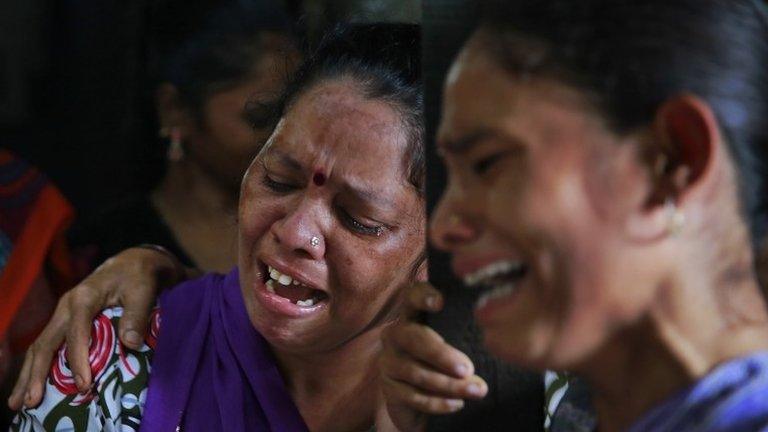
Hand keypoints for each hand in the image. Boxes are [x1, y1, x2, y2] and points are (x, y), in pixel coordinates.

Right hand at [7, 246, 189, 409]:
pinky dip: (39, 366)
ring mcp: (63, 313)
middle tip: (32, 402)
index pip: (76, 332)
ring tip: (20, 402)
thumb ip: (136, 316)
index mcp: (84, 297)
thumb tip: (130, 343)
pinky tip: (33, 385)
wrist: (134, 262)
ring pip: (41, 345)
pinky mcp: (66, 320)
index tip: (84, 384)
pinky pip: (48, 345)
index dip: (78, 359)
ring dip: (30, 373)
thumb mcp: (143, 291)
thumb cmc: (138, 276)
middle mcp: (66, 306)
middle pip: (46, 342)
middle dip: (37, 373)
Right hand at [380, 282, 487, 431]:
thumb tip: (493, 340)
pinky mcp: (388, 387)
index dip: (423, 296)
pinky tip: (458, 404)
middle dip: (441, 354)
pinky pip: (413, 396)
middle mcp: (395, 334)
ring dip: (448, 385)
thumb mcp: (453, 343)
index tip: (440, 303)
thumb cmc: (445, 363)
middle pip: (413, 338)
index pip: (411, 297)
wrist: (419, 401)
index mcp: (412, 315)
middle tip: (467, 369)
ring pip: (415, 372)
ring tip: (476, 391)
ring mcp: (388, 360)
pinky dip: (438, 402)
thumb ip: (463, 335)